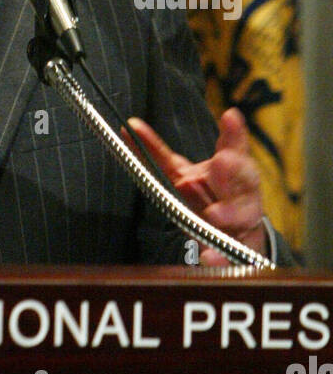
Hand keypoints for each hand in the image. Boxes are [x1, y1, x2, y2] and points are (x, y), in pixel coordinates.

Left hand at [127, 108, 265, 264]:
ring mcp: (244, 218)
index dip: (233, 132)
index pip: (233, 146)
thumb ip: (157, 151)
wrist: (237, 234)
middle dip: (232, 167)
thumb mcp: (182, 170)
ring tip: (215, 214)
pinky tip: (207, 257)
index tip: (231, 115)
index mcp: (230, 165)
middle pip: (243, 175)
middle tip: (221, 161)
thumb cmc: (206, 194)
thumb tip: (130, 126)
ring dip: (227, 212)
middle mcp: (242, 189)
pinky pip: (230, 253)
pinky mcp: (241, 247)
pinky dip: (217, 257)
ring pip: (241, 213)